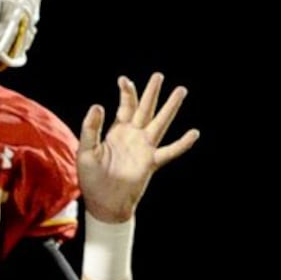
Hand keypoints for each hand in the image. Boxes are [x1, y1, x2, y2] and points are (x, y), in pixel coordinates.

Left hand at [77, 74, 199, 220]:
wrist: (104, 203)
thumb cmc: (92, 179)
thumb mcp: (86, 151)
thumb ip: (90, 129)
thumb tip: (98, 105)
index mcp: (117, 131)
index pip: (125, 106)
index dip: (126, 92)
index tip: (124, 79)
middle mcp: (133, 136)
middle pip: (145, 109)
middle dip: (152, 92)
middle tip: (159, 76)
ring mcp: (144, 148)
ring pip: (160, 123)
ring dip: (170, 107)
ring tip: (180, 91)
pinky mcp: (151, 163)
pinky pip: (170, 151)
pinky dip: (182, 143)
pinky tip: (194, 133)